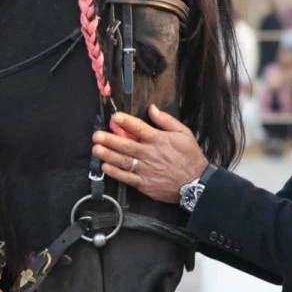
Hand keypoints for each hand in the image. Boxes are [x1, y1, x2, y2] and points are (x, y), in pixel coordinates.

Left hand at [92, 105, 208, 203]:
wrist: (195, 182)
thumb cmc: (189, 156)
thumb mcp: (183, 133)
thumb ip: (166, 120)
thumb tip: (152, 108)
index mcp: (159, 140)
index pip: (139, 128)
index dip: (126, 122)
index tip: (115, 117)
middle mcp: (150, 154)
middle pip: (126, 145)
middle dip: (110, 140)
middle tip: (97, 135)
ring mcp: (146, 170)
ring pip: (123, 161)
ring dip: (108, 155)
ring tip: (96, 149)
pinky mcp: (144, 183)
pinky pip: (126, 177)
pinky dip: (115, 173)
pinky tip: (105, 167)